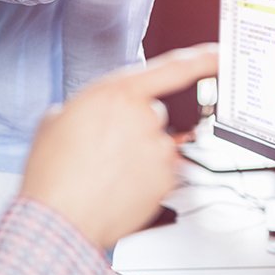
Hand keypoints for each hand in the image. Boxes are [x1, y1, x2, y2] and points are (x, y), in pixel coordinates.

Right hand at [19, 45, 218, 248]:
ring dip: (138, 155)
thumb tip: (92, 114)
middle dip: (133, 128)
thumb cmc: (53, 173)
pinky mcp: (166, 180)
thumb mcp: (54, 121)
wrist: (60, 220)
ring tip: (105, 173)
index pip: (173, 68)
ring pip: (157, 145)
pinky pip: (161, 172)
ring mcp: (159, 150)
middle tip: (104, 149)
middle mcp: (144, 118)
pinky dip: (145, 179)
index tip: (220, 54)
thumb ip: (85, 106)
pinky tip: (117, 187)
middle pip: (153, 113)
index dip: (203, 58)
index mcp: (117, 94)